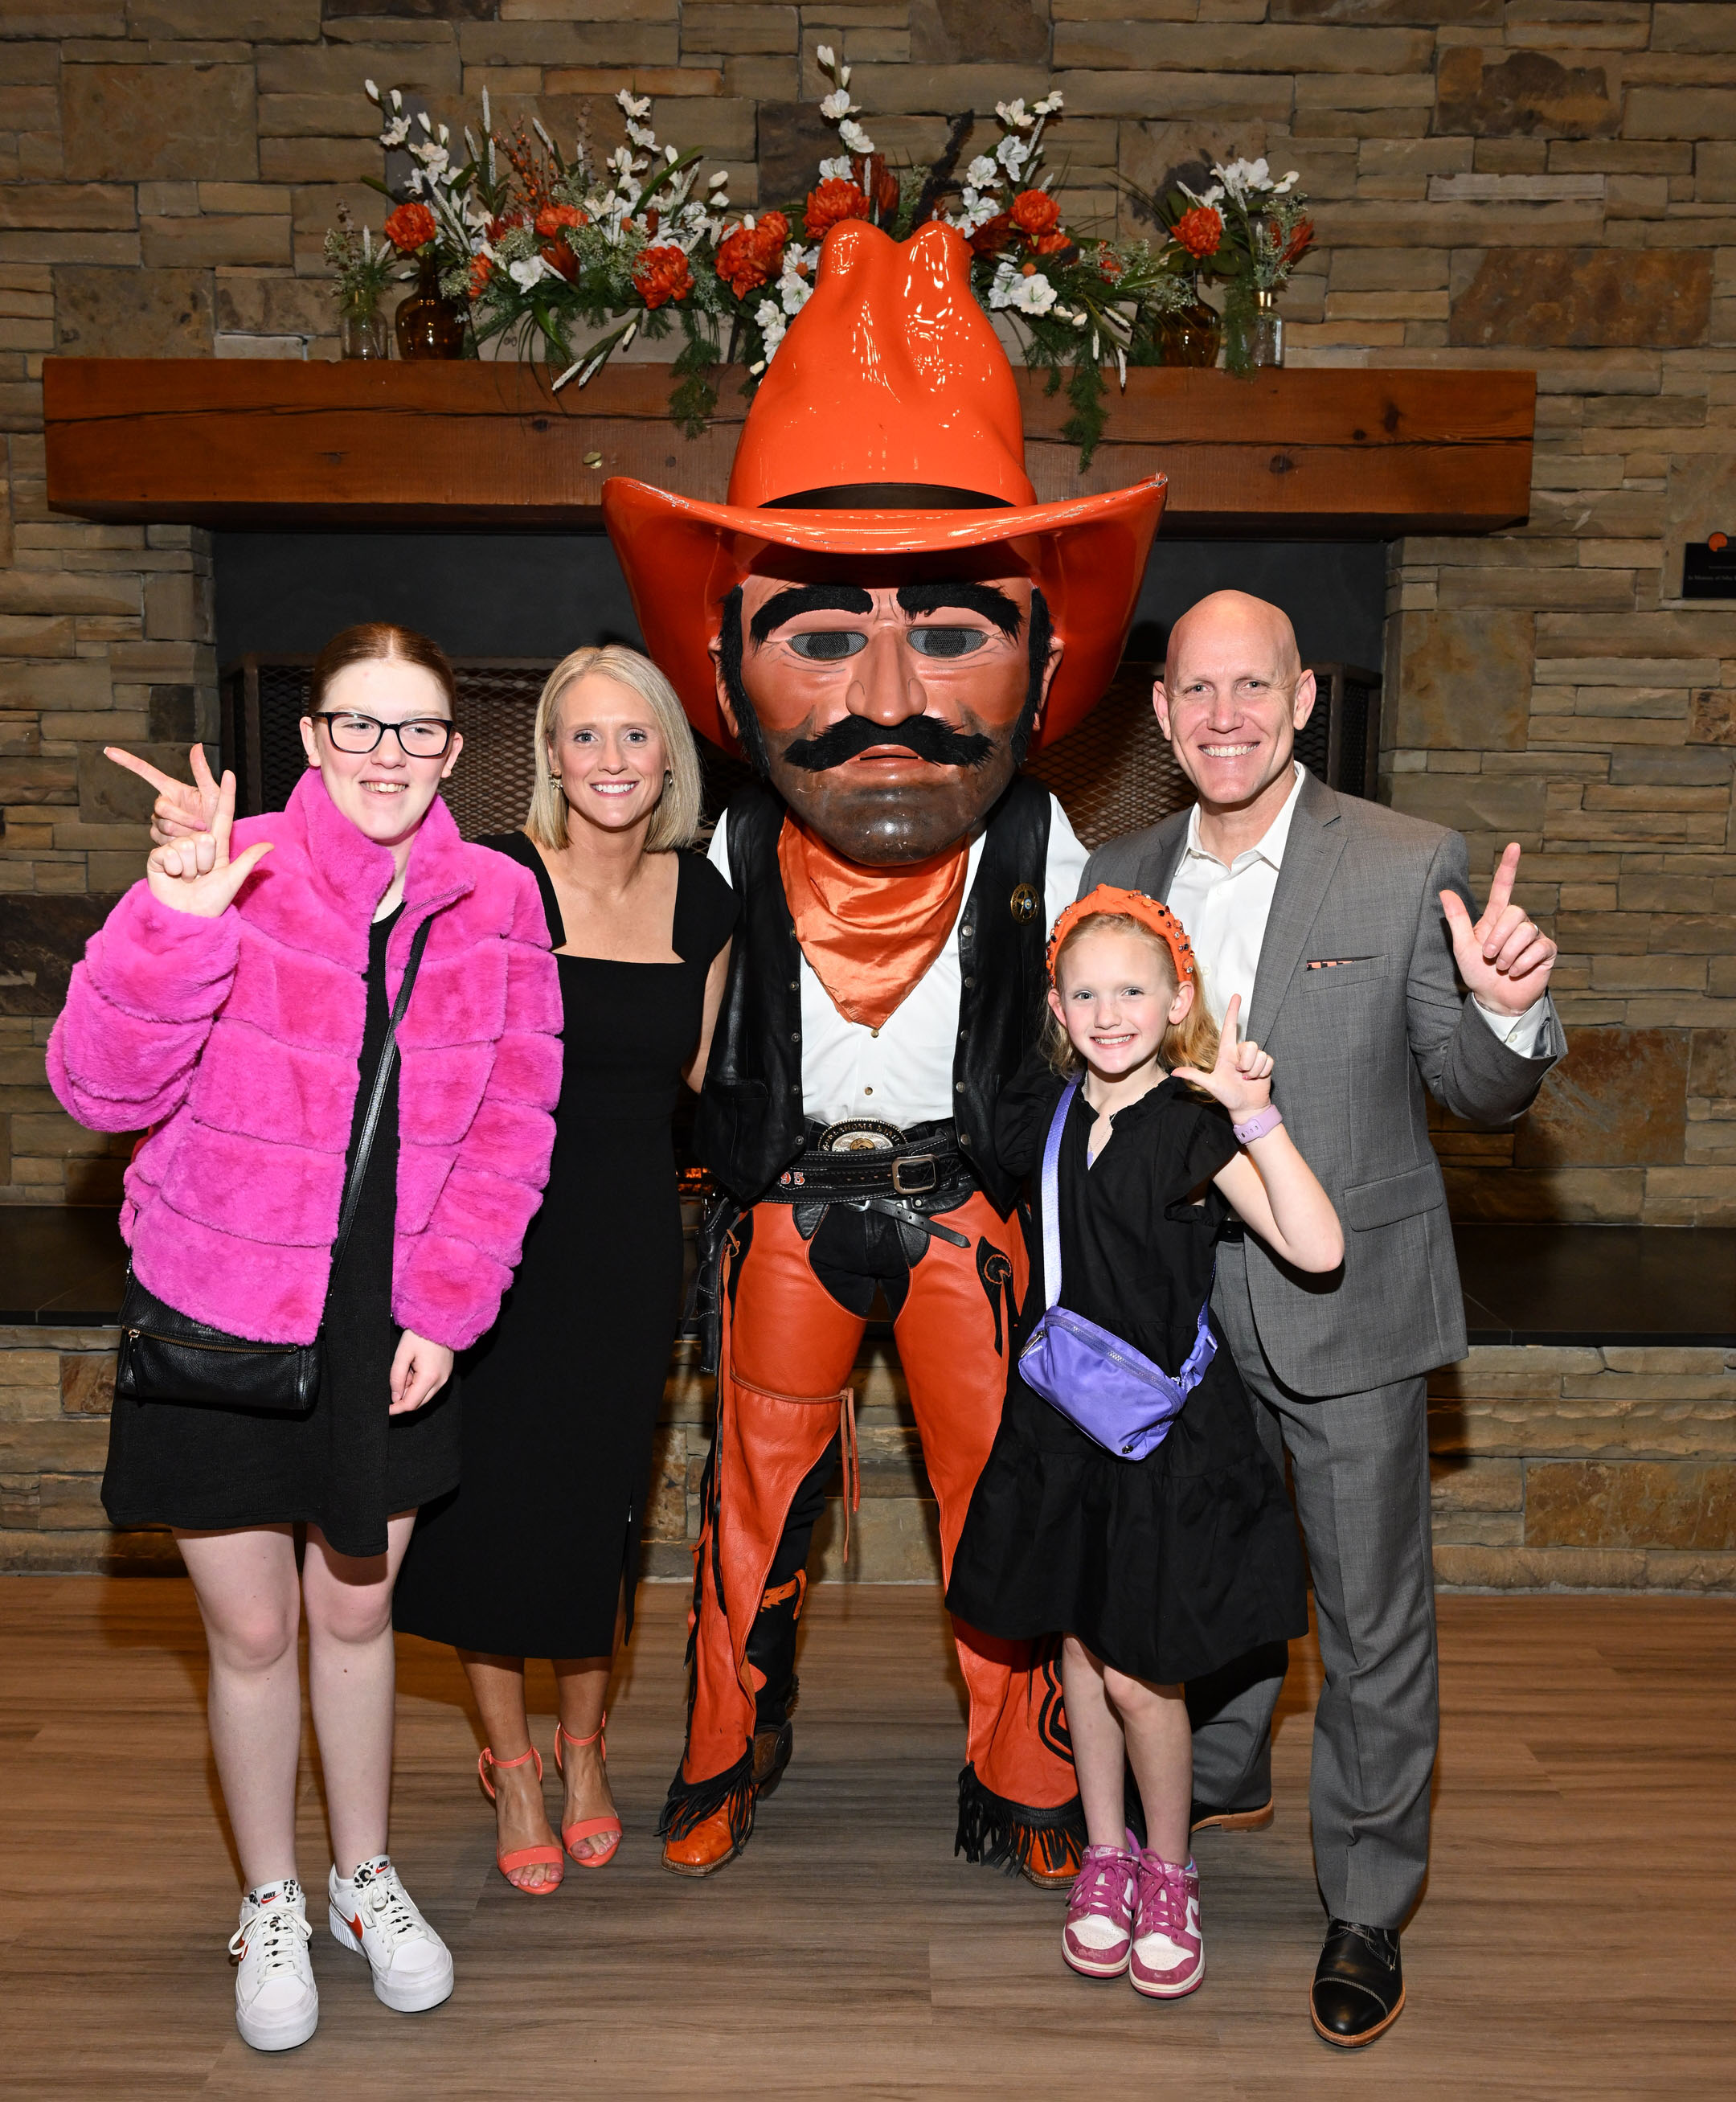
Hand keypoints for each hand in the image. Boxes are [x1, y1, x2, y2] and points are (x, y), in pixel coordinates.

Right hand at [105, 740, 219, 846]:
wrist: (215, 843)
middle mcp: (162, 803)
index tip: (109, 750)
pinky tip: (188, 842)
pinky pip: (162, 840)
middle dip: (183, 817)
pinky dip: (178, 843)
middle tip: (202, 825)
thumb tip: (197, 746)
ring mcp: (158, 821)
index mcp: (171, 789)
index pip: (146, 772)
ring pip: (162, 826)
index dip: (128, 761)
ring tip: (198, 834)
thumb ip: (203, 772)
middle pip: (161, 807)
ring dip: (183, 831)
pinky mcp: (158, 838)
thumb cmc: (216, 816)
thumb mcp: (214, 793)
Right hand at [143, 766, 271, 917]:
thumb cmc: (212, 901)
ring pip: (187, 845)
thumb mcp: (233, 879)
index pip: (222, 815)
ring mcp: (176, 847)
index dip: (226, 794)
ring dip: (190, 867)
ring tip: (188, 878)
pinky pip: (169, 852)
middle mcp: (196, 843)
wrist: (187, 916)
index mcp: (216, 845)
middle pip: (204, 838)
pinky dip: (174, 869)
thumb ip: (249, 860)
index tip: (229, 773)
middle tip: (201, 876)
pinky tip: (173, 876)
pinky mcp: (159, 855)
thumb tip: (270, 845)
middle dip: (205, 862)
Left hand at [390, 1329, 453, 1414]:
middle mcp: (440, 1382)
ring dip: (411, 1390)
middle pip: (418, 1403)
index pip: (410, 1404)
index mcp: (429, 1378)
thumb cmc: (421, 1334)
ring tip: (407, 1370)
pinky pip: (430, 1387)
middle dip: (403, 1399)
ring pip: (424, 1396)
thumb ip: (396, 1377)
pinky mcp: (446, 1374)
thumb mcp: (402, 1354)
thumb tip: (394, 1396)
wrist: (441, 1321)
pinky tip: (414, 1369)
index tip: (385, 1409)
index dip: (396, 1409)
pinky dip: (419, 1384)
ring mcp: (445, 1378)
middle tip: (396, 1381)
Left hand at [1170, 995, 1274, 1120]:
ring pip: (1258, 1054)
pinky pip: (1267, 1061)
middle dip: (1245, 1063)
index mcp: (1227, 1053)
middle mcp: (1240, 1052)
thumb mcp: (1211, 1085)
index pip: (1229, 1027)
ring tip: (1247, 1078)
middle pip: (1249, 1045)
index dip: (1233, 1011)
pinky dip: (1262, 1072)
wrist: (1247, 1107)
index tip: (1236, 996)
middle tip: (1240, 1075)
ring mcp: (1253, 1057)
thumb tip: (1174, 1072)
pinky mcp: (1265, 1063)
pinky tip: (1257, 1079)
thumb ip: (1194, 1076)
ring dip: (1253, 1070)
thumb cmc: (1228, 1096)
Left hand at [1441, 841, 1556, 1016]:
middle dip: (1499, 937)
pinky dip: (1522, 962)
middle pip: (1515, 912)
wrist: (1495, 999)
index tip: (1514, 846)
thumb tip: (1444, 892)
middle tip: (1489, 956)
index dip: (1508, 867)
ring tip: (1502, 967)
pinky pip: (1538, 947)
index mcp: (1495, 919)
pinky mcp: (1546, 952)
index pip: (1503, 888)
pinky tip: (1515, 971)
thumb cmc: (1478, 973)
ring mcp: (1533, 936)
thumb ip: (1457, 919)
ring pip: (1525, 931)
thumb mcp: (1462, 947)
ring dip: (1508, 953)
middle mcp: (1516, 923)